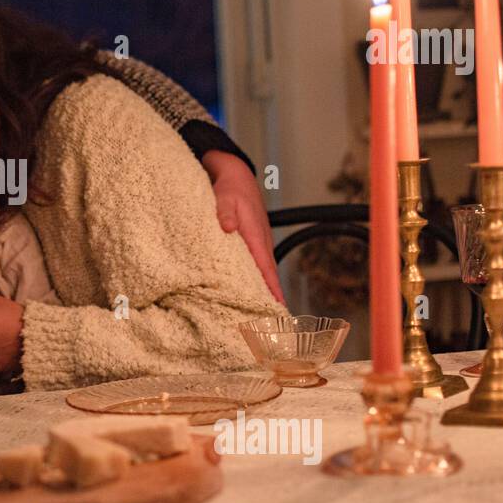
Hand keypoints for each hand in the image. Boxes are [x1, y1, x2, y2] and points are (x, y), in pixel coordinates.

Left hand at [201, 151, 285, 305]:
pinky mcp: (248, 245)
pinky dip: (254, 283)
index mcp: (256, 237)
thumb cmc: (230, 187)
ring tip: (261, 320)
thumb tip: (227, 227)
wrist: (234, 174)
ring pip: (261, 274)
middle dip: (270, 302)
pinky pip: (253, 268)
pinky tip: (247, 295)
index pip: (266, 269)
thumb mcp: (224, 196)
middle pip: (267, 278)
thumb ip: (225, 211)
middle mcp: (259, 245)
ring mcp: (255, 246)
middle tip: (271, 329)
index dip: (271, 291)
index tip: (277, 312)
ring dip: (263, 294)